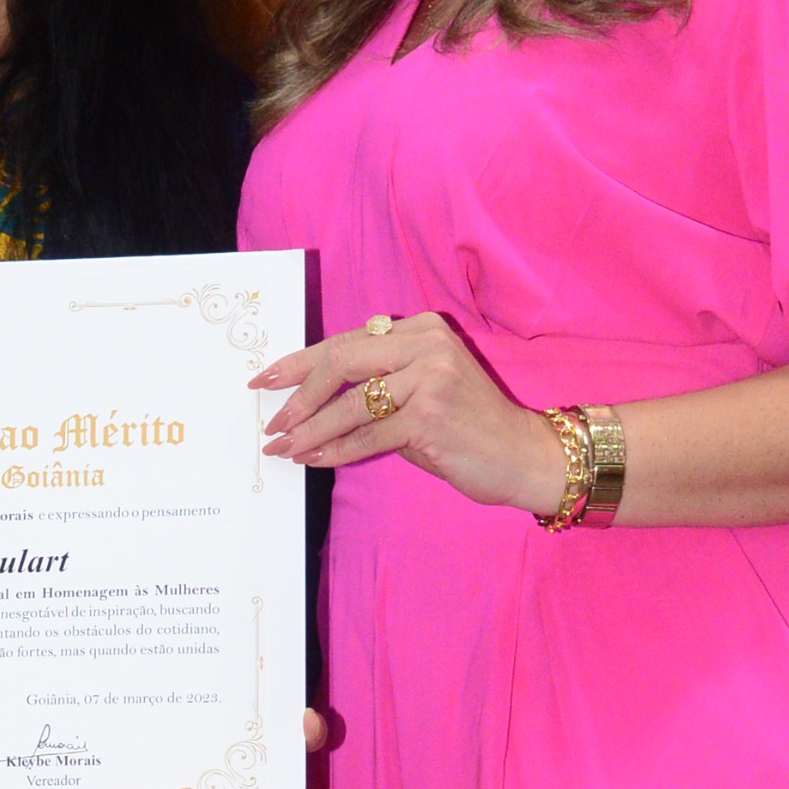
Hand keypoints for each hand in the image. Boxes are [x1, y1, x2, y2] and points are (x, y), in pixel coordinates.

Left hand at [256, 311, 570, 513]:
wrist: (521, 454)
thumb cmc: (465, 426)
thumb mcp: (421, 388)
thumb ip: (377, 382)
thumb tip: (311, 398)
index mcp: (421, 329)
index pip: (346, 341)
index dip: (301, 362)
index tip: (267, 380)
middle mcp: (426, 344)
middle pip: (341, 362)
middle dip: (298, 392)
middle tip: (272, 419)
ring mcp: (430, 377)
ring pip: (350, 403)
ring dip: (311, 429)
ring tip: (285, 447)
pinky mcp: (431, 415)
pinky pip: (368, 435)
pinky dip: (337, 450)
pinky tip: (315, 460)